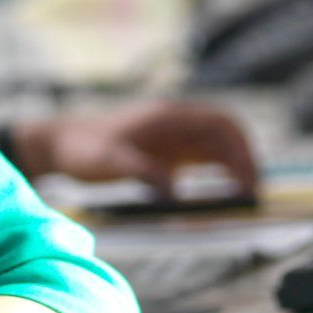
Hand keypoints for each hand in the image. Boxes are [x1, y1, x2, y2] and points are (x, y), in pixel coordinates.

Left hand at [10, 101, 258, 198]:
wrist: (61, 144)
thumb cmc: (83, 148)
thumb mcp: (109, 161)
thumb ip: (142, 173)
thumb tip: (174, 192)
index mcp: (167, 116)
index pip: (219, 123)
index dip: (240, 148)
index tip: (246, 177)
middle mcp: (176, 123)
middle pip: (225, 134)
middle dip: (244, 159)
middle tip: (252, 192)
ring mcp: (173, 137)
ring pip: (217, 147)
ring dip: (235, 167)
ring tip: (244, 196)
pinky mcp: (167, 152)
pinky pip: (203, 159)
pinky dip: (219, 173)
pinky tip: (225, 193)